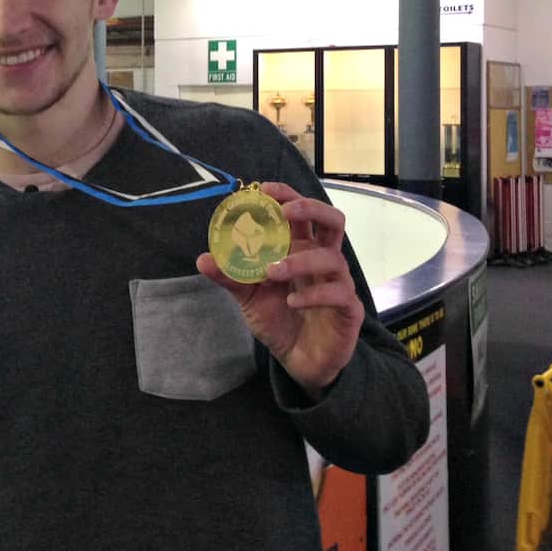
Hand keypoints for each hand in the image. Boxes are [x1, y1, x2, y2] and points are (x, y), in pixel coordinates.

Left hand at [197, 182, 363, 393]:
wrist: (298, 360)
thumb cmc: (278, 319)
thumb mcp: (249, 296)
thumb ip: (230, 276)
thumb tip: (203, 258)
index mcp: (302, 248)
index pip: (302, 213)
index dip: (288, 195)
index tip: (265, 190)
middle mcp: (324, 259)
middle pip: (333, 220)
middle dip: (311, 209)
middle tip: (285, 212)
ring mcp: (339, 282)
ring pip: (332, 258)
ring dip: (300, 259)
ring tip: (272, 271)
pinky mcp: (348, 309)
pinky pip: (338, 293)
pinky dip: (313, 294)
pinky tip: (291, 303)